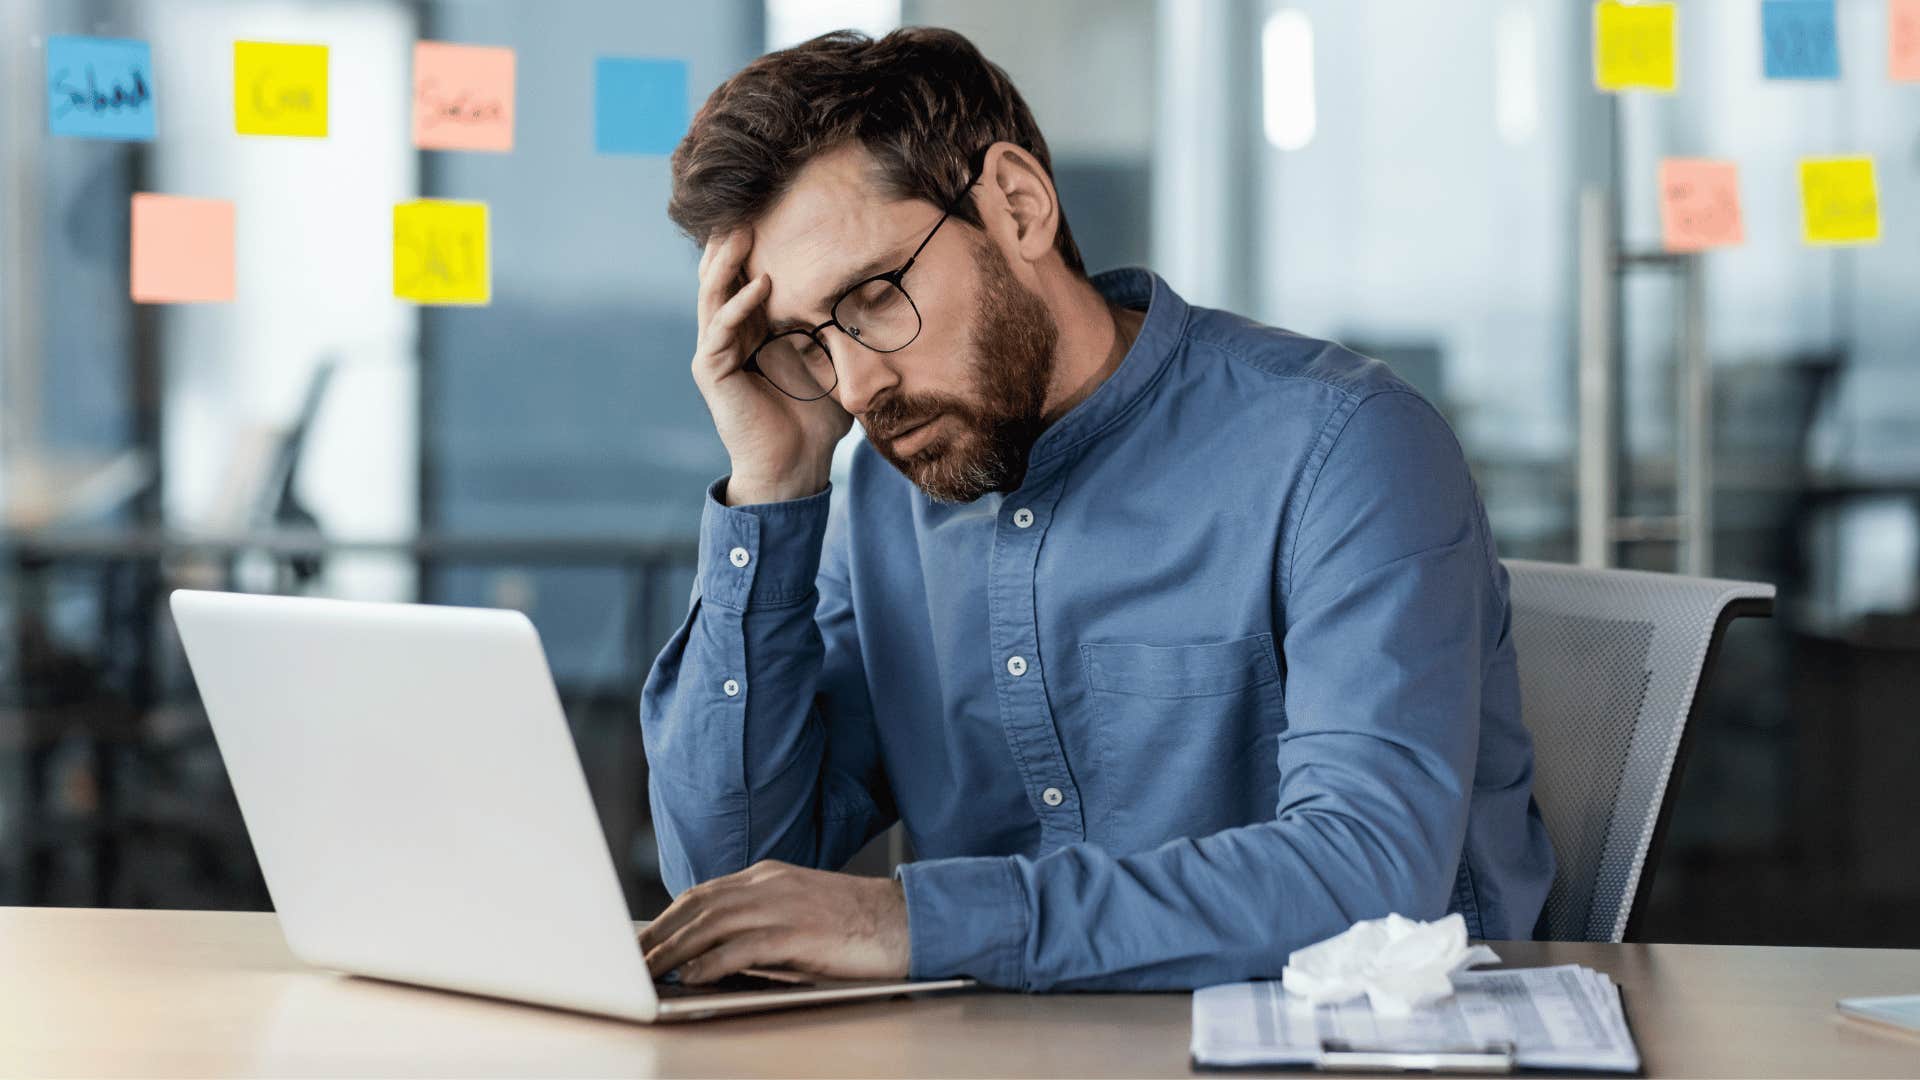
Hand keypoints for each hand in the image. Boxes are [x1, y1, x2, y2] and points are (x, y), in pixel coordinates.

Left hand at [639, 861, 909, 983]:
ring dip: (674, 950)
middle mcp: (770, 884)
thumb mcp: (799, 910)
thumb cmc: (855, 925)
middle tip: (631, 960)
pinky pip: (744, 946)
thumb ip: (759, 922)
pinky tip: (693, 977)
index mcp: (768, 876)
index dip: (666, 918)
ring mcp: (784, 906)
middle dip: (658, 934)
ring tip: (649, 973)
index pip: (702, 893)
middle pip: (697, 905)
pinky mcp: (799, 932)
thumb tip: (712, 954)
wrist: (907, 919)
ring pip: (711, 923)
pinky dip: (712, 962)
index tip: (641, 941)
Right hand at [690, 229, 853, 505]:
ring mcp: (716, 353)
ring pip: (712, 294)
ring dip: (726, 262)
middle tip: (747, 204)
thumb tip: (883, 297)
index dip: (751, 244)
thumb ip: (842, 331)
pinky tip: (761, 284)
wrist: (796, 468)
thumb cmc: (816, 421)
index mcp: (751, 330)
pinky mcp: (712, 372)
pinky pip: (720, 330)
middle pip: (720, 276)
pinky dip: (739, 305)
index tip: (771, 208)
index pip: (743, 275)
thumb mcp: (834, 363)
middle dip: (730, 241)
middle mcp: (727, 336)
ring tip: (742, 230)